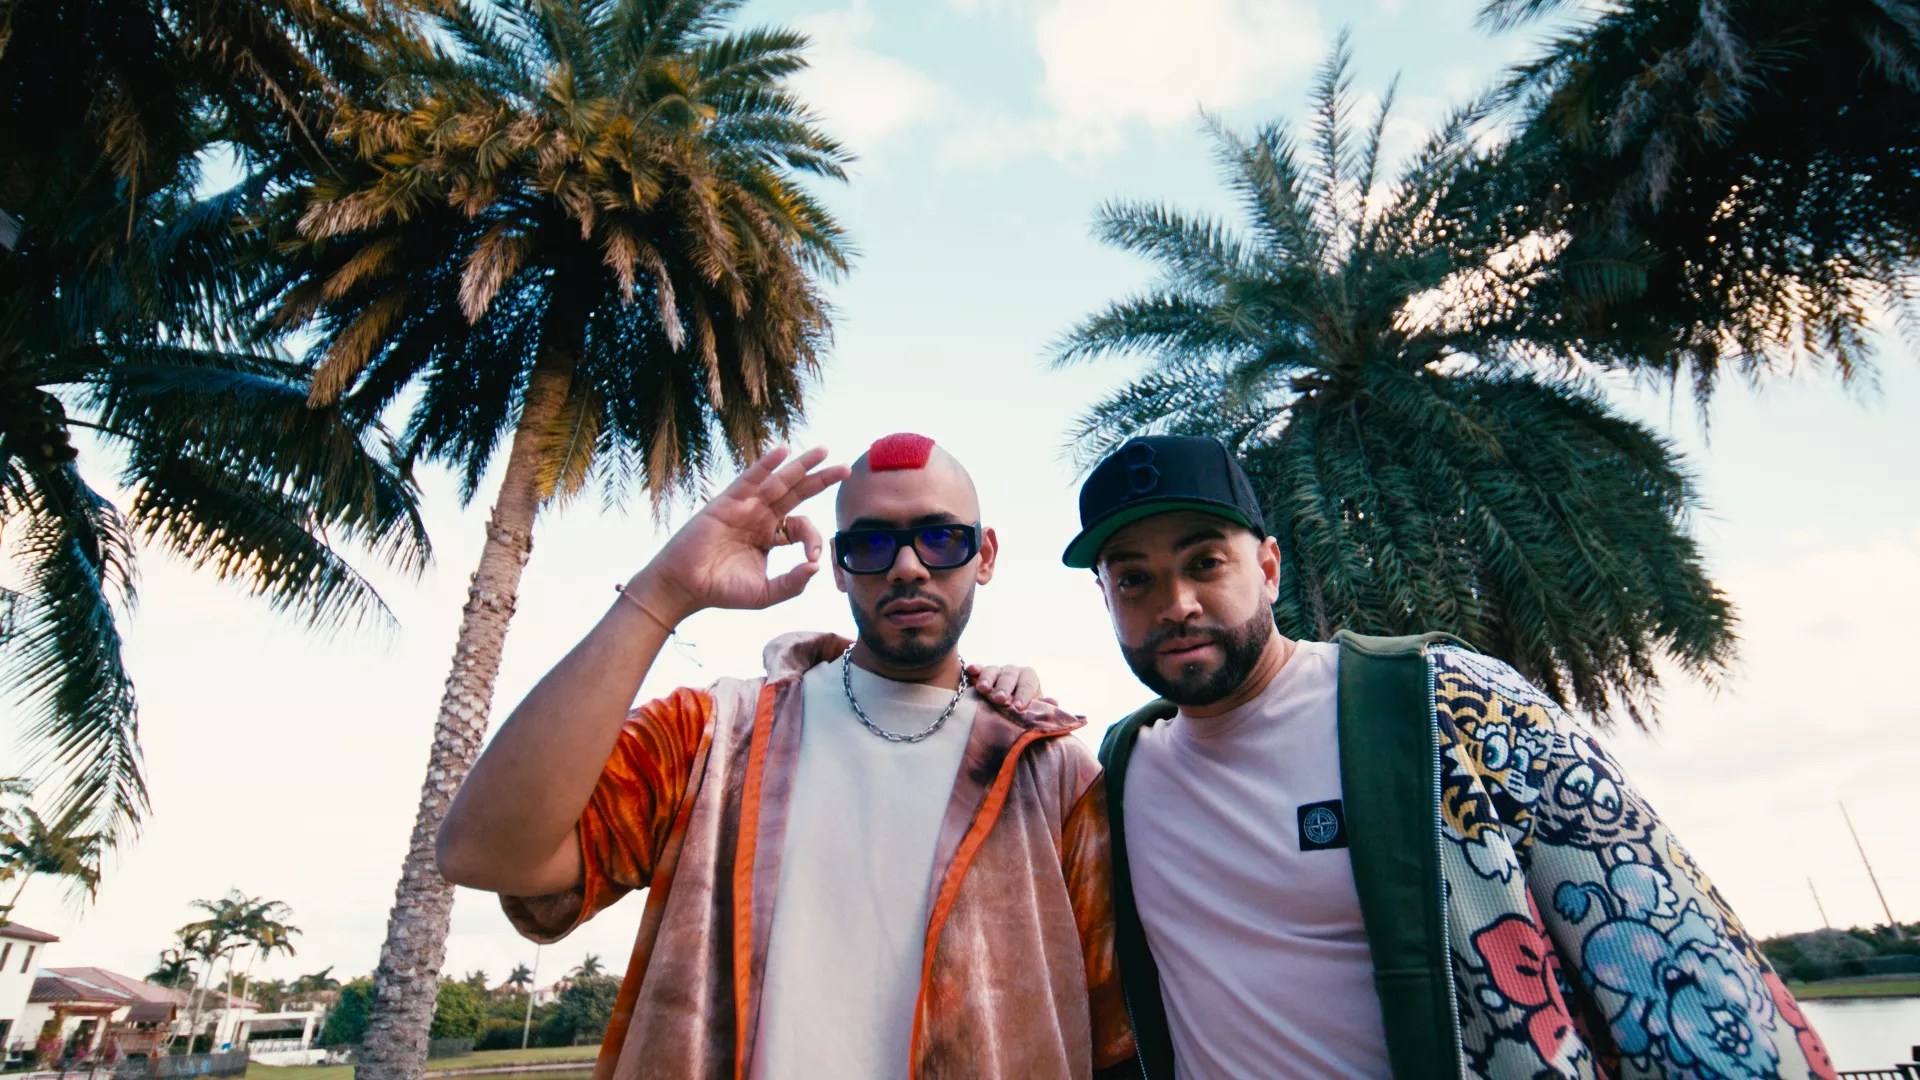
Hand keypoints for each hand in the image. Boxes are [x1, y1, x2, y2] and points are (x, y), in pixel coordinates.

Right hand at [630, 446, 849, 621]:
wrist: (685, 587)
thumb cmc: (721, 590)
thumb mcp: (766, 593)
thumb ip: (792, 583)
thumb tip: (816, 567)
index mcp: (770, 536)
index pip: (801, 526)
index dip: (813, 538)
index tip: (812, 557)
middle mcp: (760, 517)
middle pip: (796, 492)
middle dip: (821, 479)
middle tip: (846, 468)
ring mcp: (745, 507)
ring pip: (778, 481)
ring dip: (801, 465)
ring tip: (824, 450)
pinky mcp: (727, 502)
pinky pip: (750, 478)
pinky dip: (766, 464)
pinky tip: (782, 451)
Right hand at [965, 662, 1046, 712]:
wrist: (1006, 713)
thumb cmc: (1021, 713)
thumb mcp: (1033, 711)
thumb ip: (1043, 707)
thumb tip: (1054, 703)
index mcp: (1028, 679)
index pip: (1028, 683)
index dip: (1024, 694)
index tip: (1018, 707)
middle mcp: (1013, 672)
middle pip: (1009, 675)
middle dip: (1005, 687)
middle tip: (1000, 699)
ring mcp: (996, 672)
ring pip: (993, 670)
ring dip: (988, 679)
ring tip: (983, 689)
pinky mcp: (981, 675)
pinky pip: (978, 670)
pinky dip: (975, 669)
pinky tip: (971, 669)